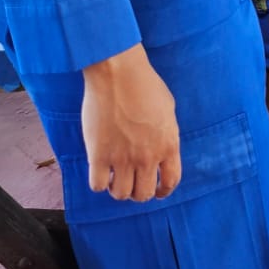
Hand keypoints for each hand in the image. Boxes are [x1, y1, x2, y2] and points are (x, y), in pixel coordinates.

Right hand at [81, 45, 180, 202]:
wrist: (118, 73)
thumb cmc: (144, 84)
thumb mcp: (168, 109)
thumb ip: (166, 133)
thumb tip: (162, 147)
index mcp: (168, 145)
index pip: (170, 181)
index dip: (163, 191)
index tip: (157, 191)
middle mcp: (147, 157)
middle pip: (144, 194)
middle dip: (138, 192)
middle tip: (131, 182)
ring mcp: (123, 158)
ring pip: (121, 194)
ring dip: (118, 190)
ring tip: (114, 177)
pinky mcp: (99, 156)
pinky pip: (98, 185)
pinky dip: (99, 182)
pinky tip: (99, 170)